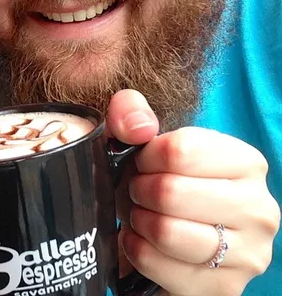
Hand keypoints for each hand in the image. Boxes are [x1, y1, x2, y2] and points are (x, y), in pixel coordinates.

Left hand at [106, 90, 280, 295]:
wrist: (168, 232)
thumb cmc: (158, 179)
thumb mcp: (142, 138)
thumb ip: (131, 113)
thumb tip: (137, 126)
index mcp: (246, 163)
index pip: (179, 151)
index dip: (145, 156)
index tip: (143, 163)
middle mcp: (259, 208)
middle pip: (170, 192)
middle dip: (139, 190)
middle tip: (137, 192)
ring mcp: (248, 254)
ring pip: (166, 232)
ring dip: (139, 221)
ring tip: (141, 214)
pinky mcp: (224, 288)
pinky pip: (157, 265)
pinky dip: (135, 249)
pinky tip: (141, 240)